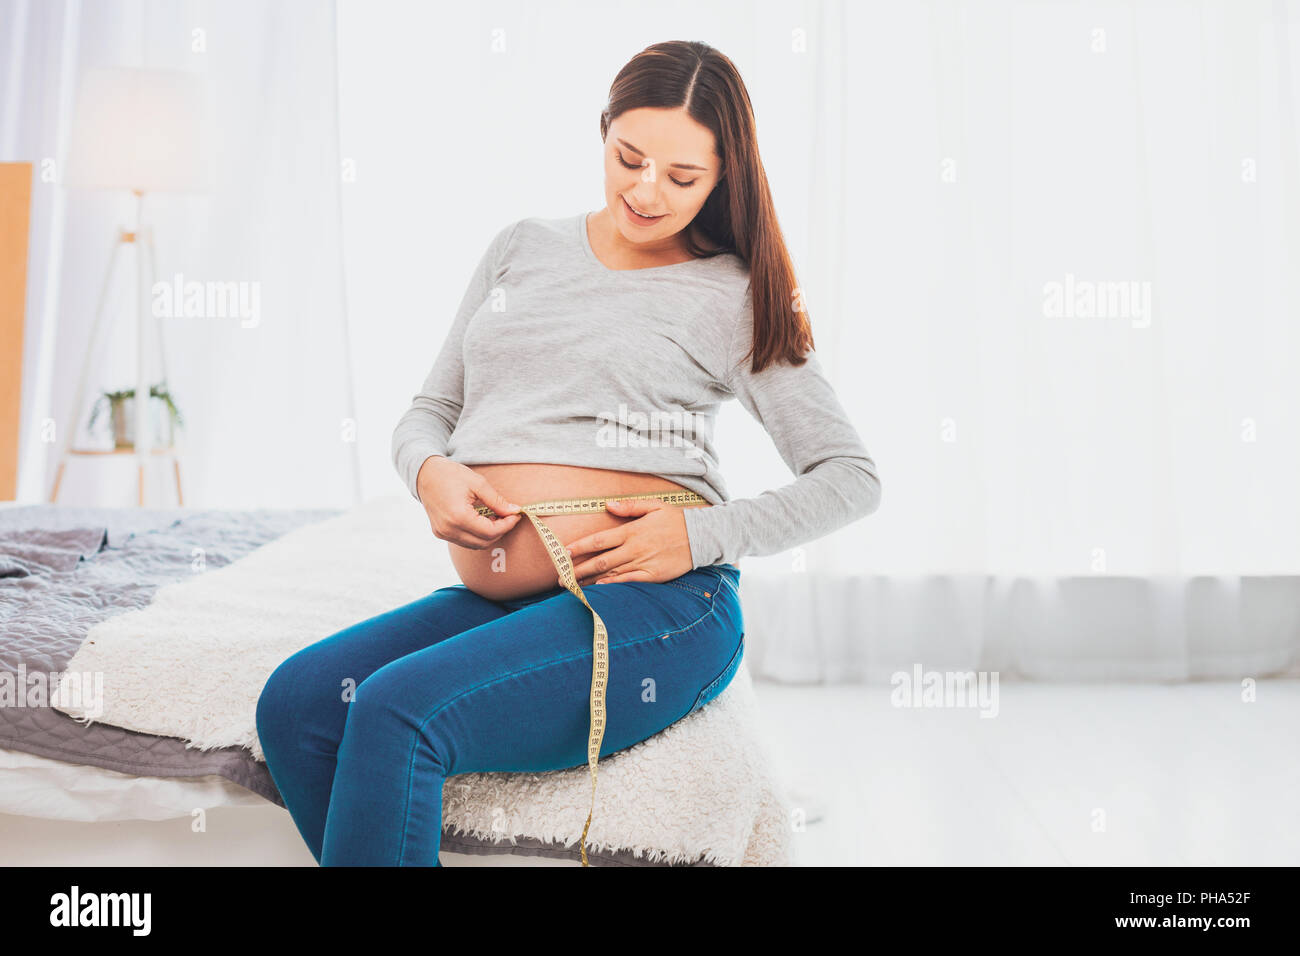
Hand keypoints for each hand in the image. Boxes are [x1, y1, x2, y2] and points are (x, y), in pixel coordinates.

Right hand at [415, 455, 521, 547]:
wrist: (424, 473)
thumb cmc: (450, 474)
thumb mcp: (477, 483)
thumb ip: (497, 500)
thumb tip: (514, 511)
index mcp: (458, 516)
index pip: (490, 532)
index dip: (507, 525)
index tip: (515, 515)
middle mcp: (449, 529)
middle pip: (483, 542)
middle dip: (500, 531)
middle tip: (508, 516)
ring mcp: (443, 533)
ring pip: (474, 545)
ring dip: (488, 535)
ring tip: (495, 518)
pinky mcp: (440, 532)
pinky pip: (464, 541)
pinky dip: (476, 535)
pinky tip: (482, 521)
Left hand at [560, 498, 693, 585]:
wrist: (702, 537)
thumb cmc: (677, 520)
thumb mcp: (654, 506)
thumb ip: (630, 506)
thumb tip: (607, 505)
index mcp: (632, 531)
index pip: (599, 540)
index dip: (580, 547)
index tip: (564, 553)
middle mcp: (634, 548)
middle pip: (600, 561)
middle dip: (578, 570)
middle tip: (561, 577)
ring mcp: (643, 563)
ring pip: (611, 574)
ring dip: (590, 581)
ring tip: (573, 587)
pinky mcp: (652, 576)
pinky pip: (628, 582)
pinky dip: (612, 586)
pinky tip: (599, 590)